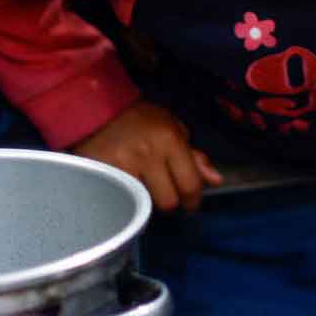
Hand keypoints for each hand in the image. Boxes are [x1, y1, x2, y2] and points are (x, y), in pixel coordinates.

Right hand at [72, 102, 223, 212]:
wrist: (98, 110)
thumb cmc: (142, 120)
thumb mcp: (173, 128)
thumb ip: (194, 156)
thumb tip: (217, 180)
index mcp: (170, 140)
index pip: (190, 184)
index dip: (194, 200)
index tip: (191, 203)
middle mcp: (148, 154)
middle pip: (168, 202)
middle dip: (171, 201)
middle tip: (166, 194)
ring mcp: (123, 166)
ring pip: (145, 205)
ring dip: (147, 201)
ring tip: (145, 188)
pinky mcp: (103, 176)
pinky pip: (123, 202)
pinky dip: (127, 201)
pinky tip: (127, 191)